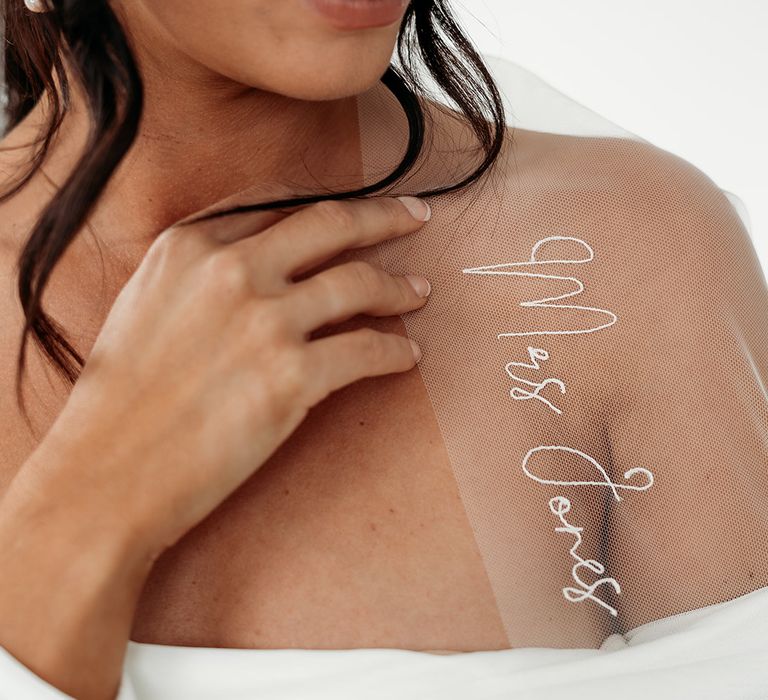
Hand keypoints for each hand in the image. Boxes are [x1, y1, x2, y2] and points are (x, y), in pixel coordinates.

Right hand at [37, 195, 431, 557]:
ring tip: (420, 292)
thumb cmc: (121, 399)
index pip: (279, 203)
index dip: (327, 203)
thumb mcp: (147, 304)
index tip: (359, 208)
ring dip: (399, 287)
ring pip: (359, 284)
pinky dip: (397, 351)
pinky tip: (409, 355)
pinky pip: (368, 351)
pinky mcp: (292, 378)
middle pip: (332, 224)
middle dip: (385, 217)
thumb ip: (201, 272)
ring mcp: (264, 322)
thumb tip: (264, 261)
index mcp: (189, 245)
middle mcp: (231, 270)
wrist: (106, 474)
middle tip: (417, 217)